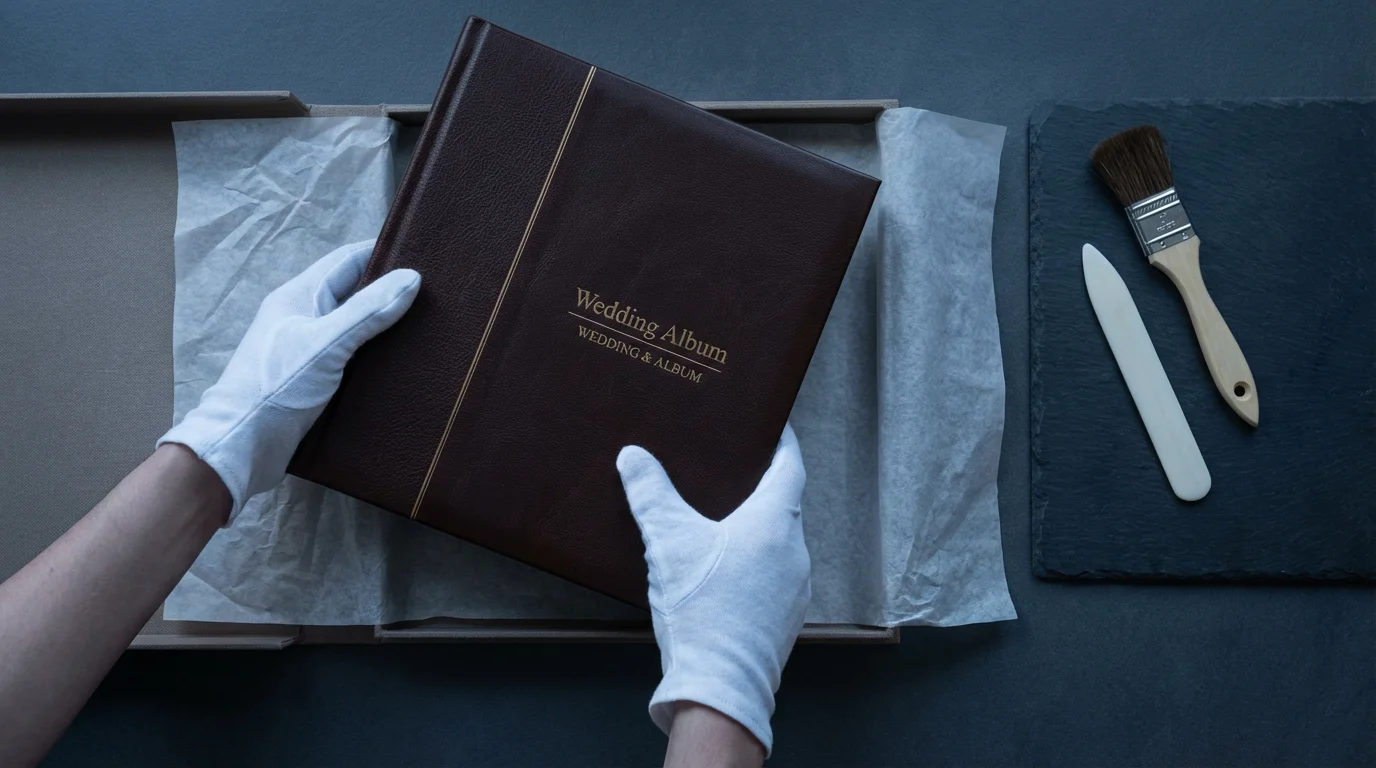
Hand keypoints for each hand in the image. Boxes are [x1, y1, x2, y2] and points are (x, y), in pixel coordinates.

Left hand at [159, 240, 419, 518]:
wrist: (241, 447)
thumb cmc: (277, 387)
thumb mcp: (327, 344)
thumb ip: (368, 311)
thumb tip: (412, 277)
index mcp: (300, 296)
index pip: (348, 260)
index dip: (384, 254)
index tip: (426, 258)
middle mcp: (304, 318)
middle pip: (355, 293)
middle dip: (391, 293)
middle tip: (438, 299)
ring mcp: (309, 350)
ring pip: (356, 328)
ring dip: (386, 329)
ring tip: (431, 332)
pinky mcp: (315, 380)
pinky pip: (353, 358)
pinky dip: (376, 358)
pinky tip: (403, 368)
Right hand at [616, 423, 809, 755]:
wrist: (718, 688)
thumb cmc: (702, 608)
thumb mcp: (668, 542)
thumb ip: (651, 494)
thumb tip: (633, 456)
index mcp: (775, 523)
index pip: (790, 467)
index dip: (782, 444)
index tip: (772, 427)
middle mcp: (794, 553)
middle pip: (784, 506)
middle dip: (761, 487)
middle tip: (733, 469)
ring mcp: (794, 590)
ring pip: (778, 544)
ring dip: (756, 530)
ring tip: (721, 519)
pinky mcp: (783, 620)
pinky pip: (773, 577)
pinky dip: (754, 564)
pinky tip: (723, 571)